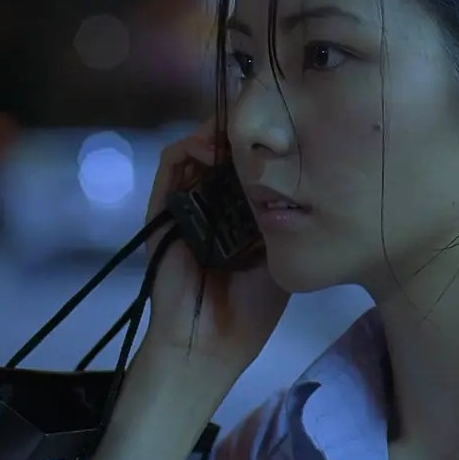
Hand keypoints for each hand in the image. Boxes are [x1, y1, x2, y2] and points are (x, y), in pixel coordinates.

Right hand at [141, 122, 289, 376]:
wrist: (211, 343)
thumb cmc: (250, 309)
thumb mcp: (278, 252)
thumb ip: (282, 215)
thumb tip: (296, 168)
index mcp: (238, 213)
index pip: (247, 162)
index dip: (262, 142)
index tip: (285, 127)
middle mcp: (210, 203)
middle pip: (222, 150)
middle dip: (241, 130)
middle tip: (263, 115)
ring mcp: (185, 204)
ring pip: (196, 149)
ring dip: (216, 132)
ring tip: (239, 128)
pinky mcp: (162, 209)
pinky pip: (170, 164)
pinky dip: (190, 146)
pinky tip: (212, 146)